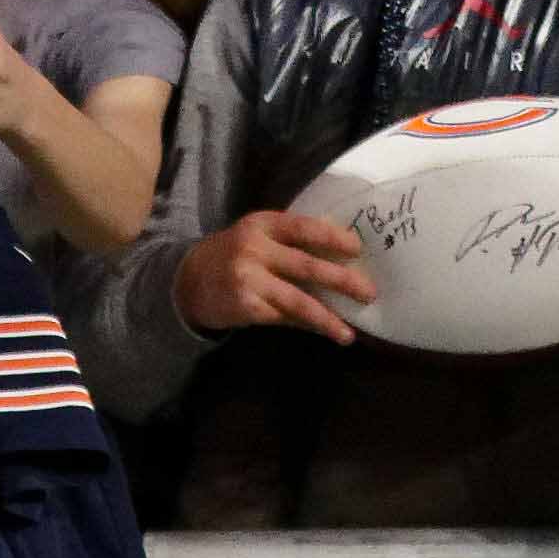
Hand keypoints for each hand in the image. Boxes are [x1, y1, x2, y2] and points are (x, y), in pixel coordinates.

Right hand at [174, 206, 373, 333]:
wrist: (188, 281)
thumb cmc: (234, 256)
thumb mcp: (257, 237)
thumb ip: (290, 242)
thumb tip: (340, 259)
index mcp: (263, 224)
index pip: (305, 227)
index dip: (334, 237)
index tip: (358, 248)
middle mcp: (256, 249)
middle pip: (308, 266)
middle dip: (343, 281)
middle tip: (370, 293)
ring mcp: (249, 279)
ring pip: (299, 300)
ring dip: (328, 318)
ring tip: (349, 333)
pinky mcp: (246, 306)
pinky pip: (284, 318)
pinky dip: (307, 325)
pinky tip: (324, 332)